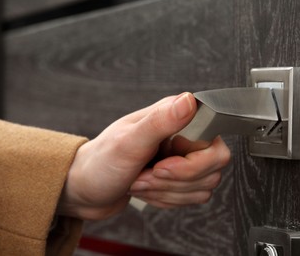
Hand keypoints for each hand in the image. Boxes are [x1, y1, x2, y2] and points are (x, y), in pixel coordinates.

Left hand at [57, 93, 230, 219]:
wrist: (86, 188)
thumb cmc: (100, 162)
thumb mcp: (128, 142)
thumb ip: (161, 121)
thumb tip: (189, 101)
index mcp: (175, 118)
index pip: (213, 143)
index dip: (191, 163)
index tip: (161, 167)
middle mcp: (184, 136)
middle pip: (212, 168)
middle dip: (174, 181)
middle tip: (146, 175)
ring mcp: (184, 158)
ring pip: (203, 187)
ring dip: (167, 192)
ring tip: (141, 181)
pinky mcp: (181, 179)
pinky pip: (192, 198)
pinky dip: (166, 199)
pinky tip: (146, 189)